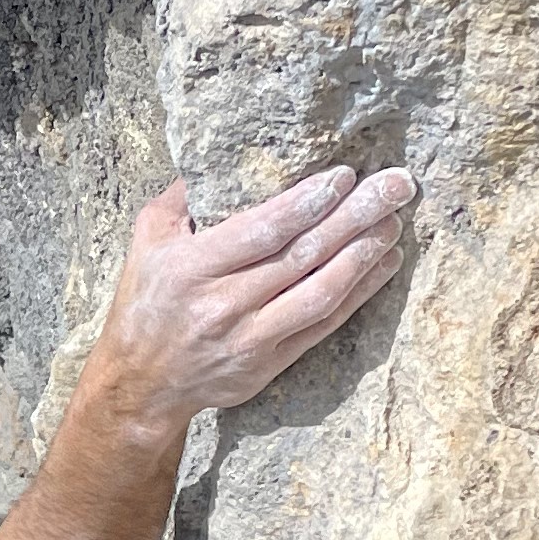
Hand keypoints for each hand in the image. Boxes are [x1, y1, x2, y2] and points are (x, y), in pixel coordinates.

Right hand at [90, 162, 415, 438]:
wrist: (142, 384)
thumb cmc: (145, 303)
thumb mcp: (147, 241)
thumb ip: (182, 197)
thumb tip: (224, 154)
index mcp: (192, 268)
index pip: (262, 230)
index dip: (308, 202)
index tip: (346, 175)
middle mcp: (223, 305)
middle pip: (302, 256)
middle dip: (355, 216)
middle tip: (396, 185)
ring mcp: (251, 339)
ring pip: (321, 292)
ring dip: (364, 254)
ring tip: (395, 220)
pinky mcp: (270, 363)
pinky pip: (325, 324)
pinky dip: (359, 291)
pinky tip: (383, 262)